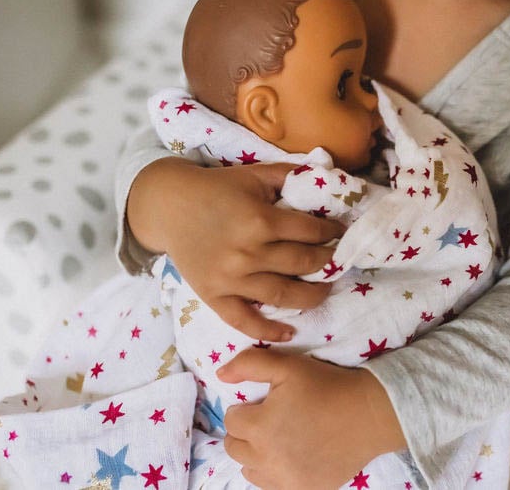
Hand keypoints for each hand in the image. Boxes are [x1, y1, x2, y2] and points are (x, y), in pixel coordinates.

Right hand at [127, 158, 344, 339]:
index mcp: (260, 220)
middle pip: (302, 264)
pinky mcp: (213, 296)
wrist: (168, 207)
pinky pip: (244, 320)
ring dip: (311, 296)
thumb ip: (290, 175)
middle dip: (327, 262)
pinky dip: (267, 330)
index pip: (311, 232)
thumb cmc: (216, 188)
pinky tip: (289, 333)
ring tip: (326, 291)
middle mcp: (248, 253)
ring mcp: (230, 279)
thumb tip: (326, 177)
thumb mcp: (255, 175)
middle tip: (339, 261)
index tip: (341, 233)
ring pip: (283, 295)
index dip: (332, 232)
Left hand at [218, 350, 406, 488]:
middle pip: (235, 448)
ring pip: (250, 470)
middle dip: (246, 432)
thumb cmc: (328, 386)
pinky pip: (273, 486)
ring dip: (257, 454)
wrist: (369, 414)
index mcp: (259, 427)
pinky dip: (275, 472)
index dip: (247, 408)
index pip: (232, 420)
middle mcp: (266, 459)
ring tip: (280, 438)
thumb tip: (220, 375)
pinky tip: (293, 456)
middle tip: (271, 419)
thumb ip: (249, 364)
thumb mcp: (289, 366)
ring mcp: (284, 480)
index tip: (266, 402)